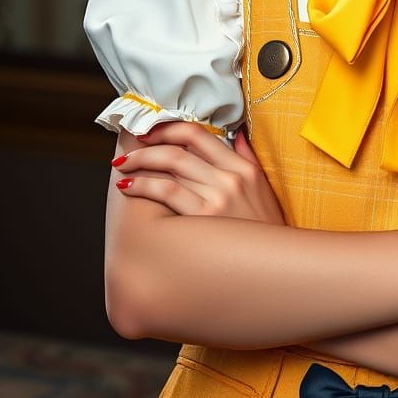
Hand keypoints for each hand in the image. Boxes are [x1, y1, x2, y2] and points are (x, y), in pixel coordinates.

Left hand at [112, 121, 284, 224]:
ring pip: (170, 168)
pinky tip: (129, 187)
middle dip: (147, 146)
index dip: (168, 128)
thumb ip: (248, 158)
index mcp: (243, 168)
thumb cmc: (265, 231)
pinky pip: (167, 192)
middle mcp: (230, 179)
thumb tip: (237, 134)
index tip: (150, 132)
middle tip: (128, 150)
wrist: (274, 269)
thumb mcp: (264, 189)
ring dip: (140, 163)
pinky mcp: (203, 219)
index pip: (199, 135)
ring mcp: (217, 198)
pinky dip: (143, 185)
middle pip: (179, 150)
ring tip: (122, 166)